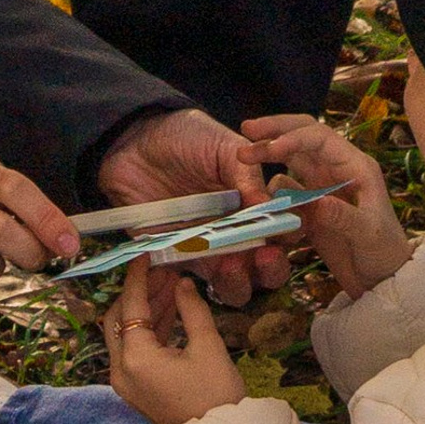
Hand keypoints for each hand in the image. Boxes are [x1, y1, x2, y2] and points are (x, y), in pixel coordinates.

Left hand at [98, 107, 287, 304]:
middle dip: (271, 269)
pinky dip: (195, 282)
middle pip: (264, 269)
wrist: (133, 140)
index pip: (282, 231)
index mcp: (253, 206)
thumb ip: (248, 175)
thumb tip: (271, 207)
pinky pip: (189, 282)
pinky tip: (195, 260)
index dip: (291, 236)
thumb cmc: (186, 137)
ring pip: (233, 286)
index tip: (290, 231)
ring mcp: (205, 250)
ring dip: (238, 281)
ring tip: (230, 263)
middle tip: (264, 255)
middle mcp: (235, 234)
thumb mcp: (225, 147)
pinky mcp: (174, 258)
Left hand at [105, 267, 247, 423]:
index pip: (131, 305)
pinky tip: (170, 311)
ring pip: (126, 333)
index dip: (138, 277)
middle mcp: (121, 369)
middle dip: (140, 292)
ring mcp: (126, 382)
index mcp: (135, 357)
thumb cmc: (216, 395)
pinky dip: (148, 329)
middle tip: (165, 271)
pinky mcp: (136, 389)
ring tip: (171, 285)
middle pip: (118, 318)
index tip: (146, 255)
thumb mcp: (208, 346)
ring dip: (145, 309)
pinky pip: (134, 350)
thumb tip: (181, 283)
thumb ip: (191, 309)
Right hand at [243, 117, 412, 299]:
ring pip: (289, 162)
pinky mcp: (309, 208)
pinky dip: (272, 195)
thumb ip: (343, 216)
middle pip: (301, 138)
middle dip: (274, 131)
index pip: (320, 138)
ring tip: (243, 162)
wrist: (382, 281)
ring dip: (268, 161)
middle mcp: (336, 170)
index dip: (293, 137)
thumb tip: (315, 200)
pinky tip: (263, 205)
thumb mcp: (369, 233)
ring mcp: (321, 188)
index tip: (268, 148)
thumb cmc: (385, 252)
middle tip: (244, 130)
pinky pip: (284, 193)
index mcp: (354, 166)